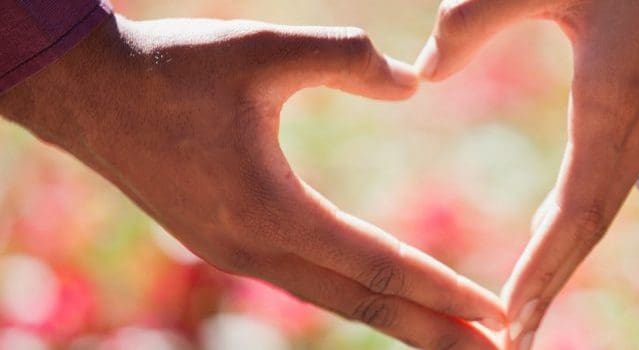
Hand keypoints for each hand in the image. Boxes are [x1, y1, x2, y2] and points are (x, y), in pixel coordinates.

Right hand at [0, 16, 505, 348]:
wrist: (90, 93)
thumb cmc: (174, 68)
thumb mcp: (264, 49)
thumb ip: (346, 59)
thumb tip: (413, 81)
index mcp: (271, 211)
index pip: (379, 267)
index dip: (444, 291)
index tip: (496, 315)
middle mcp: (254, 251)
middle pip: (362, 305)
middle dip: (431, 331)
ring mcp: (236, 255)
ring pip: (332, 299)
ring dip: (393, 319)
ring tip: (447, 333)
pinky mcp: (225, 244)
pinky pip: (304, 280)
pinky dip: (350, 294)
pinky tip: (375, 292)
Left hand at [417, 0, 638, 347]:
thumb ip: (471, 23)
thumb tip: (422, 75)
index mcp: (615, 98)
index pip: (576, 209)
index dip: (545, 265)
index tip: (513, 315)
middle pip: (594, 223)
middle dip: (555, 281)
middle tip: (517, 339)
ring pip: (606, 203)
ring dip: (568, 253)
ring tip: (531, 300)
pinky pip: (613, 175)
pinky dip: (582, 214)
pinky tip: (556, 225)